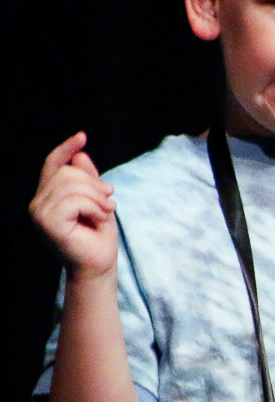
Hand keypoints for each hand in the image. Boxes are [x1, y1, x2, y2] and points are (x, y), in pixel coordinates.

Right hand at [29, 133, 117, 276]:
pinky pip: (75, 200)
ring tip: (106, 211)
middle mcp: (38, 202)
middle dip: (95, 184)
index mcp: (48, 196)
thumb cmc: (98, 237)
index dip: (66, 148)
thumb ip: (88, 180)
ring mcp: (39, 212)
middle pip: (68, 172)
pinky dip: (94, 207)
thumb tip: (80, 155)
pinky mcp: (47, 222)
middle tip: (110, 201)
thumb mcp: (97, 202)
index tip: (82, 136)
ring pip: (72, 185)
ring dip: (98, 197)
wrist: (99, 265)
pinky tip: (99, 218)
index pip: (53, 164)